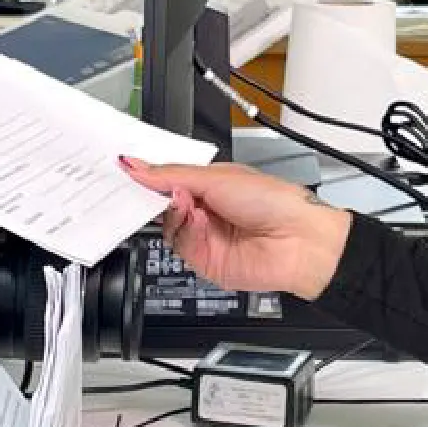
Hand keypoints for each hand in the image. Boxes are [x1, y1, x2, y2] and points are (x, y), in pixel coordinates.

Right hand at [119, 159, 352, 298]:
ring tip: (190, 204)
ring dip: (175, 214)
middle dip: (159, 196)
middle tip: (158, 188)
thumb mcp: (217, 177)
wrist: (298, 240)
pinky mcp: (206, 261)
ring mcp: (205, 237)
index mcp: (211, 185)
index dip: (150, 177)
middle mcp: (207, 211)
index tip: (129, 170)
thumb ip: (171, 174)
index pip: (169, 181)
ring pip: (168, 227)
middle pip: (163, 206)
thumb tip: (136, 165)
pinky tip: (199, 221)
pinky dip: (186, 232)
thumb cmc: (274, 201)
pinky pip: (180, 246)